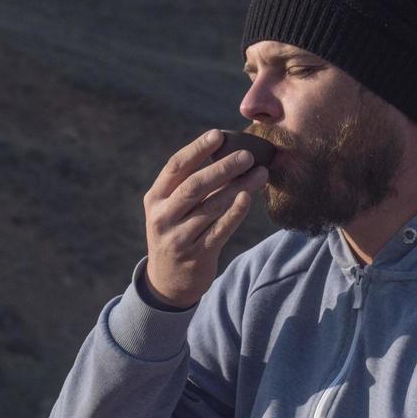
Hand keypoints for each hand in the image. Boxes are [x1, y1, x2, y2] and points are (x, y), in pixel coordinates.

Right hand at [142, 129, 267, 307]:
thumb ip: (189, 185)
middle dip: (222, 168)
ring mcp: (179, 237)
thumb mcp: (171, 210)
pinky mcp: (196, 255)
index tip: (219, 134)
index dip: (197, 149)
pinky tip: (248, 198)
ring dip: (238, 188)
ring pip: (211, 207)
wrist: (168, 282)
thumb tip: (227, 153)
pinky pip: (220, 230)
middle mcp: (163, 217)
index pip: (176, 167)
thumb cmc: (177, 233)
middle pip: (194, 186)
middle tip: (248, 155)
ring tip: (260, 174)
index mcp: (156, 199)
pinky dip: (235, 213)